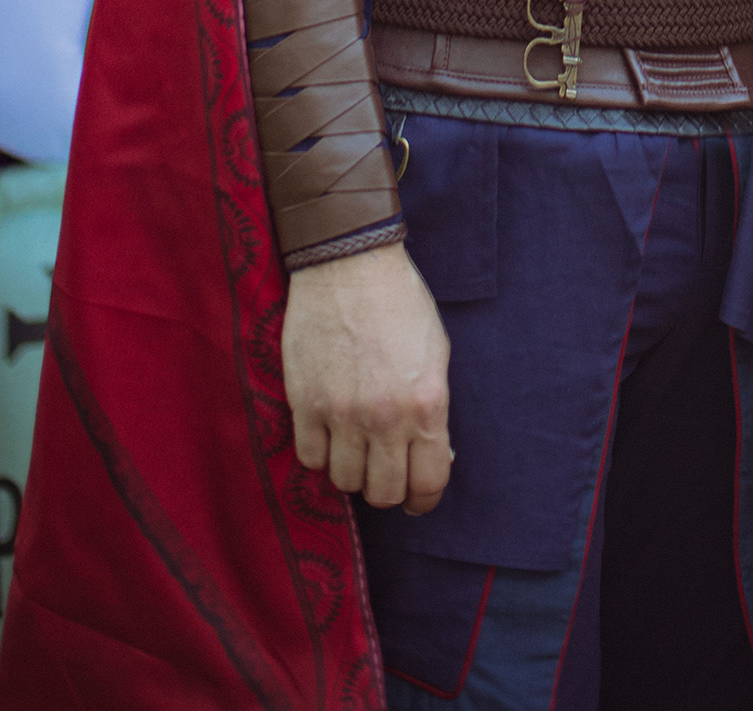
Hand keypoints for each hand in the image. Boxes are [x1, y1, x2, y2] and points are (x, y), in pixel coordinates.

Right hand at [281, 242, 452, 515]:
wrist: (349, 265)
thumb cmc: (401, 304)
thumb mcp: (436, 354)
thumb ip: (432, 409)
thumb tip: (430, 453)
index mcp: (426, 404)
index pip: (428, 484)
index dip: (424, 500)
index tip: (417, 498)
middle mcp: (384, 417)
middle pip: (383, 493)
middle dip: (388, 488)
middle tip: (386, 470)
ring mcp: (340, 414)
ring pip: (344, 482)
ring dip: (352, 471)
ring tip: (356, 447)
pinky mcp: (304, 405)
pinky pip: (310, 459)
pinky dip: (320, 454)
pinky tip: (329, 434)